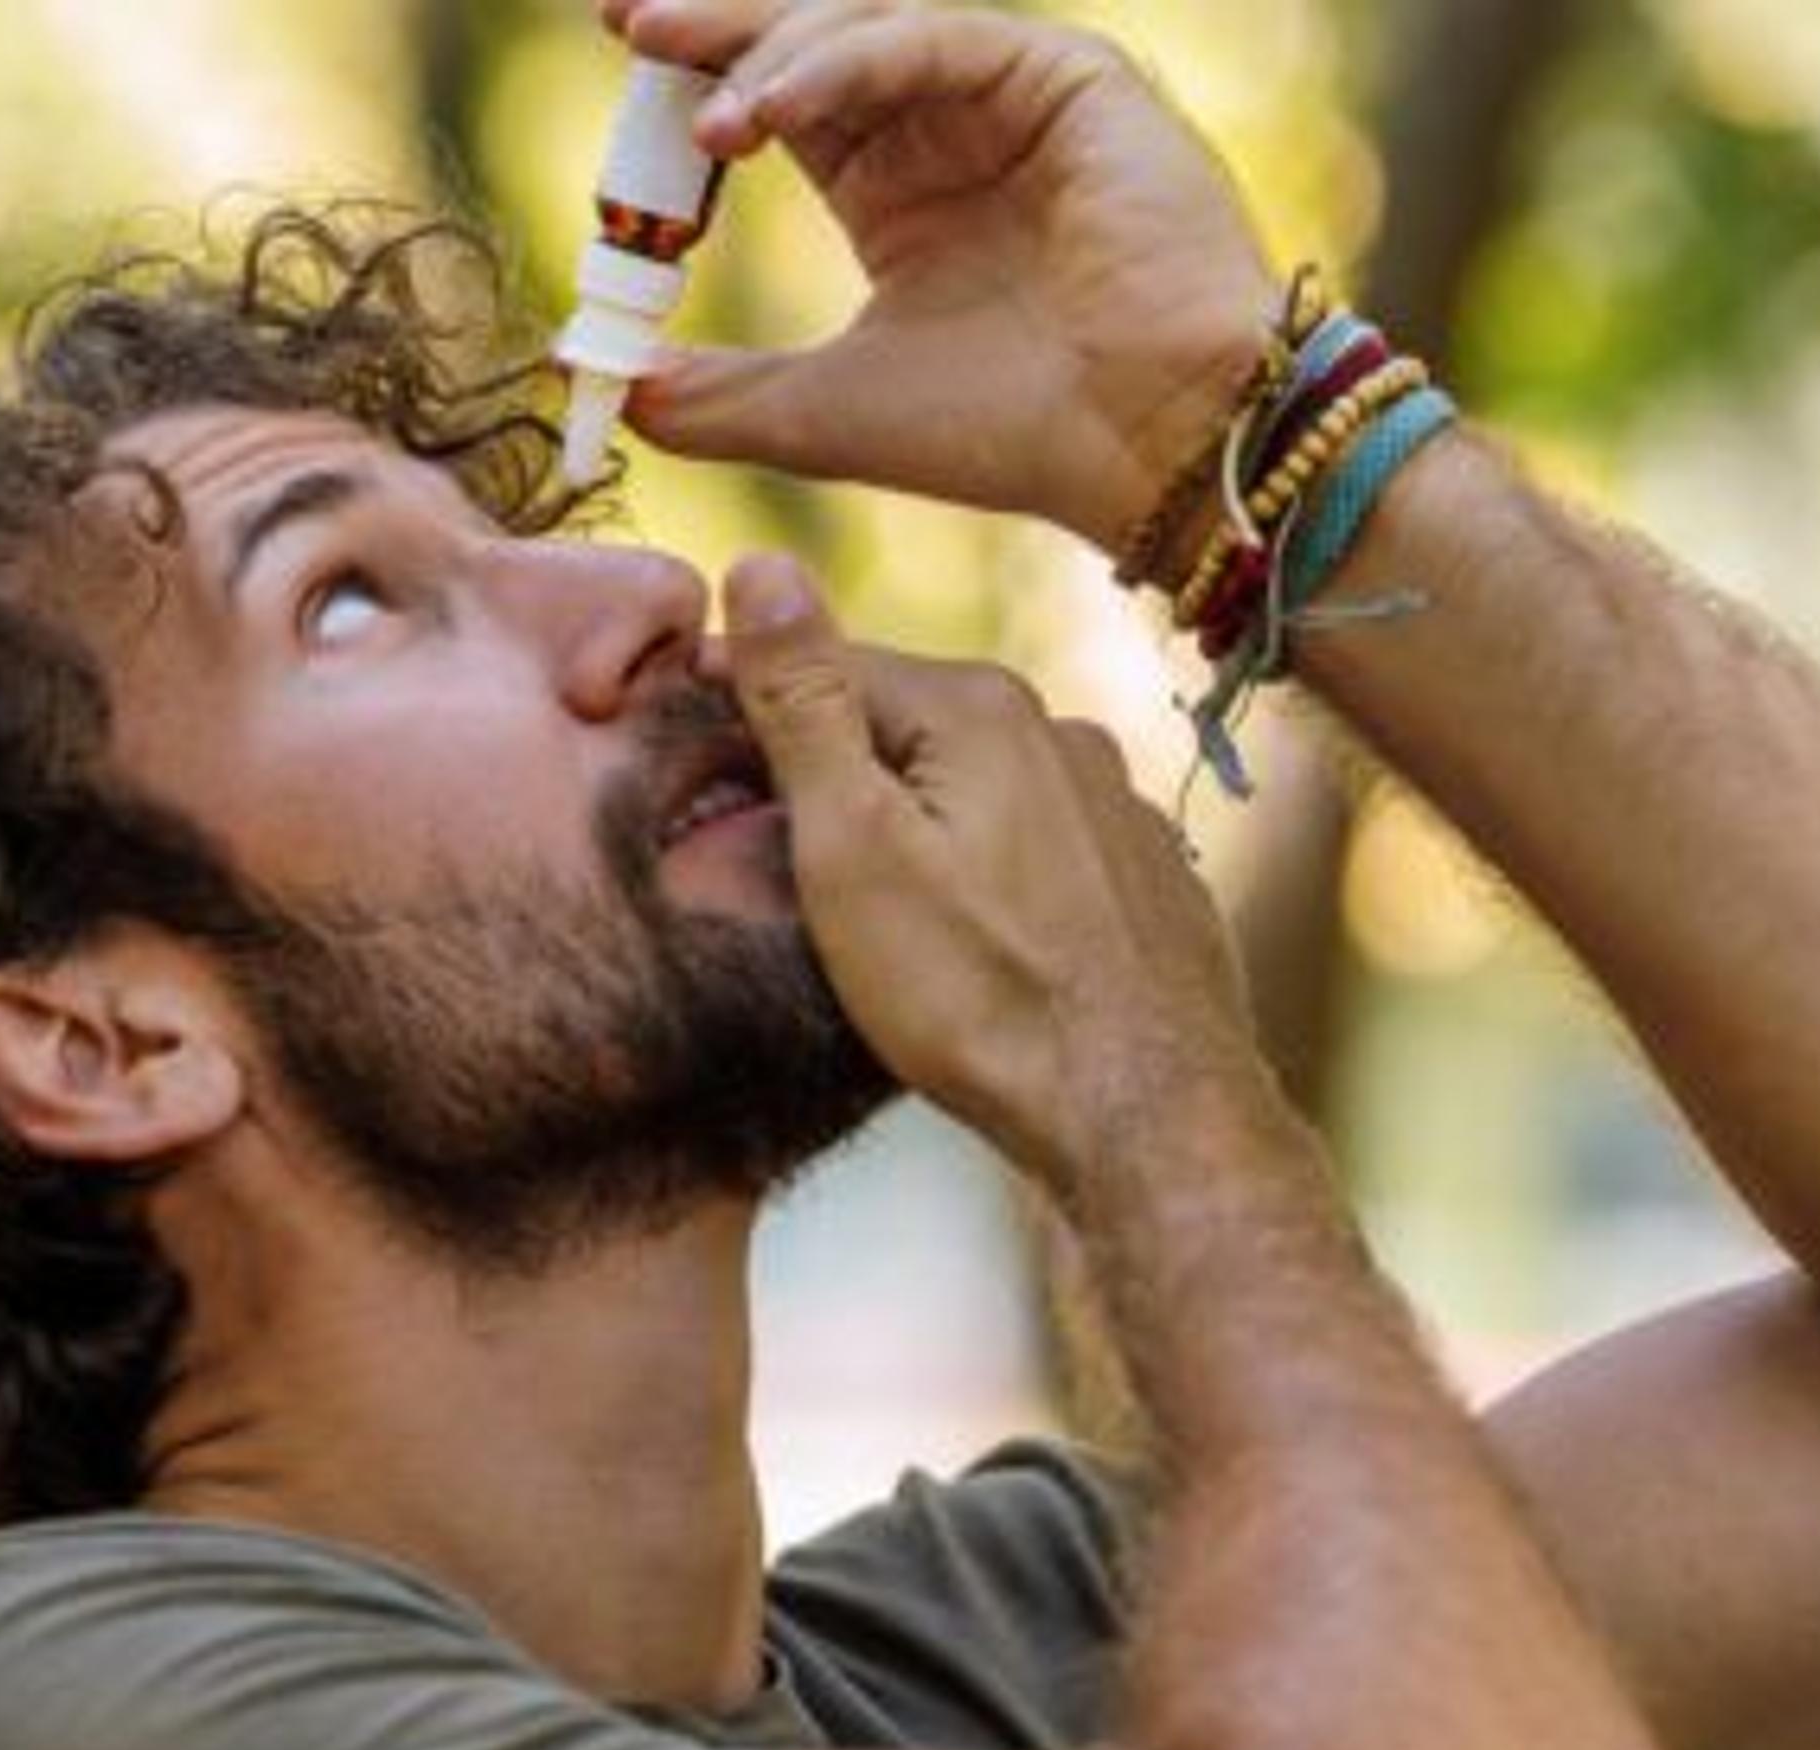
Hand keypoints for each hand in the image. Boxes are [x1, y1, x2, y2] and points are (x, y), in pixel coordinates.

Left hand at [602, 0, 1283, 548]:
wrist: (1144, 445)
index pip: (779, 100)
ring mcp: (1010, 94)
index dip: (699, 72)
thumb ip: (721, 397)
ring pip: (864, 31)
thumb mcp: (827, 413)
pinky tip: (769, 110)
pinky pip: (931, 41)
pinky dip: (841, 67)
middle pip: (811, 42)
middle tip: (626, 21)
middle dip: (716, 24)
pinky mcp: (1066, 75)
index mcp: (899, 190)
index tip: (621, 50)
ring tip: (702, 122)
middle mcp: (950, 128)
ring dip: (769, 60)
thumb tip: (606, 389)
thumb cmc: (1010, 433)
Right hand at [708, 553, 1276, 1195]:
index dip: (736, 708)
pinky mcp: (1141, 878)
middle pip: (898, 730)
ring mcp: (1112, 807)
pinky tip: (957, 941)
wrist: (1144, 1116)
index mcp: (978, 706)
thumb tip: (759, 563)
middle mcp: (1059, 733)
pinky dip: (976, 876)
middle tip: (747, 856)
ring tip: (853, 913)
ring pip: (967, 792)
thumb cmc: (981, 994)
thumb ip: (803, 703)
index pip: (822, 669)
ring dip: (903, 827)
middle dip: (821, 775)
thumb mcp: (852, 846)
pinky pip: (1028, 851)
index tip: (674, 749)